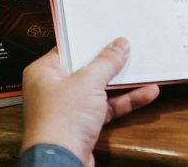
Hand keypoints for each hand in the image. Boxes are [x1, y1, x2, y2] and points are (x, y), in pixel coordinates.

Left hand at [21, 38, 159, 166]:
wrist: (62, 163)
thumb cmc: (59, 123)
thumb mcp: (88, 82)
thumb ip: (106, 62)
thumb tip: (118, 46)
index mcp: (43, 72)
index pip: (69, 49)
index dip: (90, 41)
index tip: (109, 34)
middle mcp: (53, 89)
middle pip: (86, 69)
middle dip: (110, 63)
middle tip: (129, 49)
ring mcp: (69, 108)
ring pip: (99, 89)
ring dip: (122, 83)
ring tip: (144, 70)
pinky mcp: (82, 125)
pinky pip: (106, 107)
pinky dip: (124, 101)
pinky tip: (144, 94)